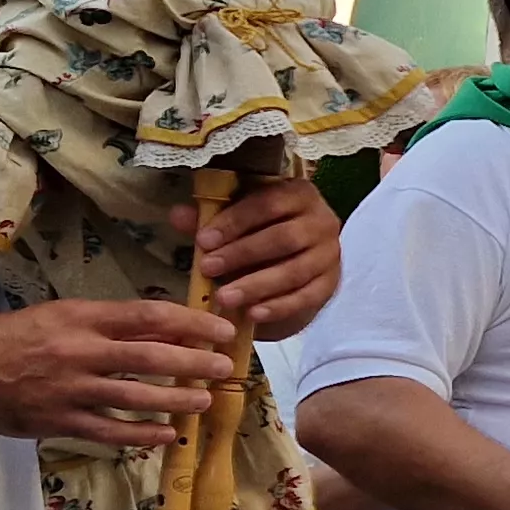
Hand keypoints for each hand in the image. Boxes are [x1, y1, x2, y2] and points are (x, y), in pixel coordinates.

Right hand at [0, 299, 239, 446]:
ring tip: (204, 402)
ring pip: (135, 396)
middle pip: (150, 356)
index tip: (221, 329)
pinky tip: (166, 435)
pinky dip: (141, 435)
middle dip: (194, 363)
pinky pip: (109, 431)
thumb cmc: (13, 336)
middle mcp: (79, 351)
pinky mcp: (59, 421)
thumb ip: (108, 325)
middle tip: (225, 367)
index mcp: (81, 317)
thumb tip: (165, 331)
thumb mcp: (60, 315)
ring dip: (176, 401)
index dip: (191, 323)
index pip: (148, 316)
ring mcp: (70, 389)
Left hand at [169, 179, 343, 331]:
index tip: (203, 240)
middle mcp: (321, 220)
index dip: (235, 221)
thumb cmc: (261, 230)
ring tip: (223, 297)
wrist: (296, 257)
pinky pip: (306, 297)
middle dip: (242, 254)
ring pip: (295, 271)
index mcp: (298, 194)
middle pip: (284, 238)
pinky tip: (252, 314)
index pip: (268, 203)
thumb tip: (178, 215)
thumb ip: (208, 218)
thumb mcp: (235, 219)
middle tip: (208, 268)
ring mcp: (329, 254)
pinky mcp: (330, 283)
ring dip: (256, 285)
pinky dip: (278, 307)